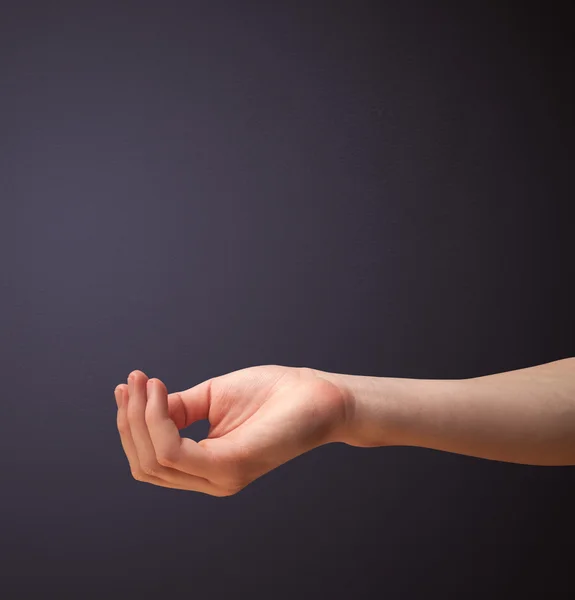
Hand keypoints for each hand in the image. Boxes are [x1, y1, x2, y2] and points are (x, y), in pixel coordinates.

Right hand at [114, 365, 348, 495]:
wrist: (316, 394)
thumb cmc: (271, 393)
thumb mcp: (213, 397)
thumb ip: (179, 408)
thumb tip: (144, 406)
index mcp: (206, 465)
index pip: (151, 459)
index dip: (131, 424)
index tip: (127, 386)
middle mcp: (210, 479)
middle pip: (145, 465)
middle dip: (129, 422)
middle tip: (130, 383)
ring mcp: (220, 477)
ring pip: (154, 460)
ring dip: (139, 418)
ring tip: (143, 383)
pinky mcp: (231, 466)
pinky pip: (174, 452)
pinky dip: (158, 420)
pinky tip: (160, 392)